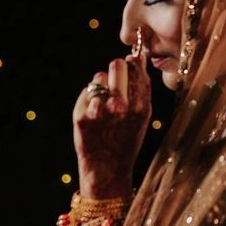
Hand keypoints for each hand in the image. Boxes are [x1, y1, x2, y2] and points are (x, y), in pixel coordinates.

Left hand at [73, 52, 151, 197]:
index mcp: (141, 107)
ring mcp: (100, 111)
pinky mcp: (81, 116)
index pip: (136, 69)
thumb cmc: (127, 139)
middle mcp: (121, 107)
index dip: (132, 64)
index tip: (130, 66)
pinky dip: (89, 98)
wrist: (107, 169)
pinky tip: (94, 113)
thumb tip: (137, 57)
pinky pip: (86, 91)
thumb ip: (142, 88)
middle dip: (116, 69)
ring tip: (104, 103)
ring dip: (101, 85)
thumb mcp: (144, 117)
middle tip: (116, 81)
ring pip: (99, 77)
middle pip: (117, 65)